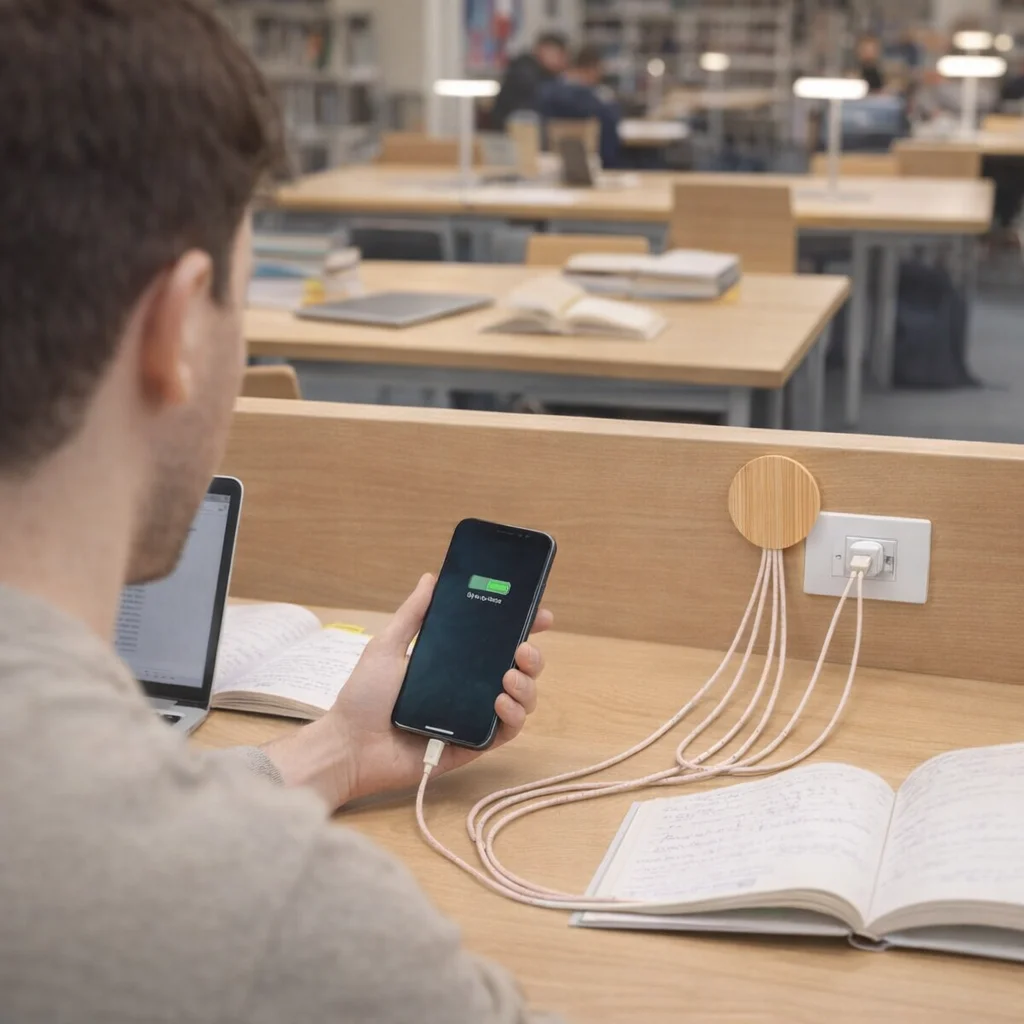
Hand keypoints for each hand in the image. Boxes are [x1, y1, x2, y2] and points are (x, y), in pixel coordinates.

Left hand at [262, 574, 551, 810]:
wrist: (349, 746)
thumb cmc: (364, 697)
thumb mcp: (387, 646)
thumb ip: (413, 614)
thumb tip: (432, 577)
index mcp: (454, 664)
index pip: (497, 643)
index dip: (522, 628)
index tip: (540, 614)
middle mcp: (469, 689)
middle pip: (518, 669)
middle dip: (533, 656)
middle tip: (524, 648)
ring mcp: (474, 717)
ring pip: (521, 700)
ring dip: (526, 685)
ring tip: (509, 676)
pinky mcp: (473, 745)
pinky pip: (507, 731)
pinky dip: (513, 715)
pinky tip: (500, 702)